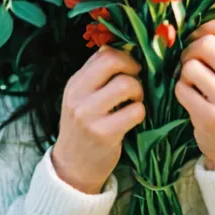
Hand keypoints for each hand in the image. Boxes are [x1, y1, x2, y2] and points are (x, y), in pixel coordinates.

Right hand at [52, 46, 144, 193]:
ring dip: (139, 92)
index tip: (131, 69)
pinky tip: (132, 119)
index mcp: (74, 83)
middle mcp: (78, 96)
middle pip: (114, 62)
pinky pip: (136, 111)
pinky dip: (140, 112)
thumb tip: (122, 47)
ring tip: (134, 102)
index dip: (125, 56)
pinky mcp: (104, 134)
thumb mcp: (82, 97)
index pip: (104, 53)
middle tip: (135, 82)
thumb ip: (98, 74)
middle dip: (133, 69)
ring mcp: (89, 115)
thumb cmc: (84, 127)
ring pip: (127, 85)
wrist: (73, 167)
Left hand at [174, 15, 214, 170]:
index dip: (206, 27)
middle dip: (190, 50)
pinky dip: (180, 92)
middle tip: (189, 64)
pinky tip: (190, 101)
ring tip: (192, 85)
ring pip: (190, 66)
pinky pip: (181, 89)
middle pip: (206, 43)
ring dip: (183, 74)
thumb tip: (199, 29)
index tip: (198, 39)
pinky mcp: (211, 117)